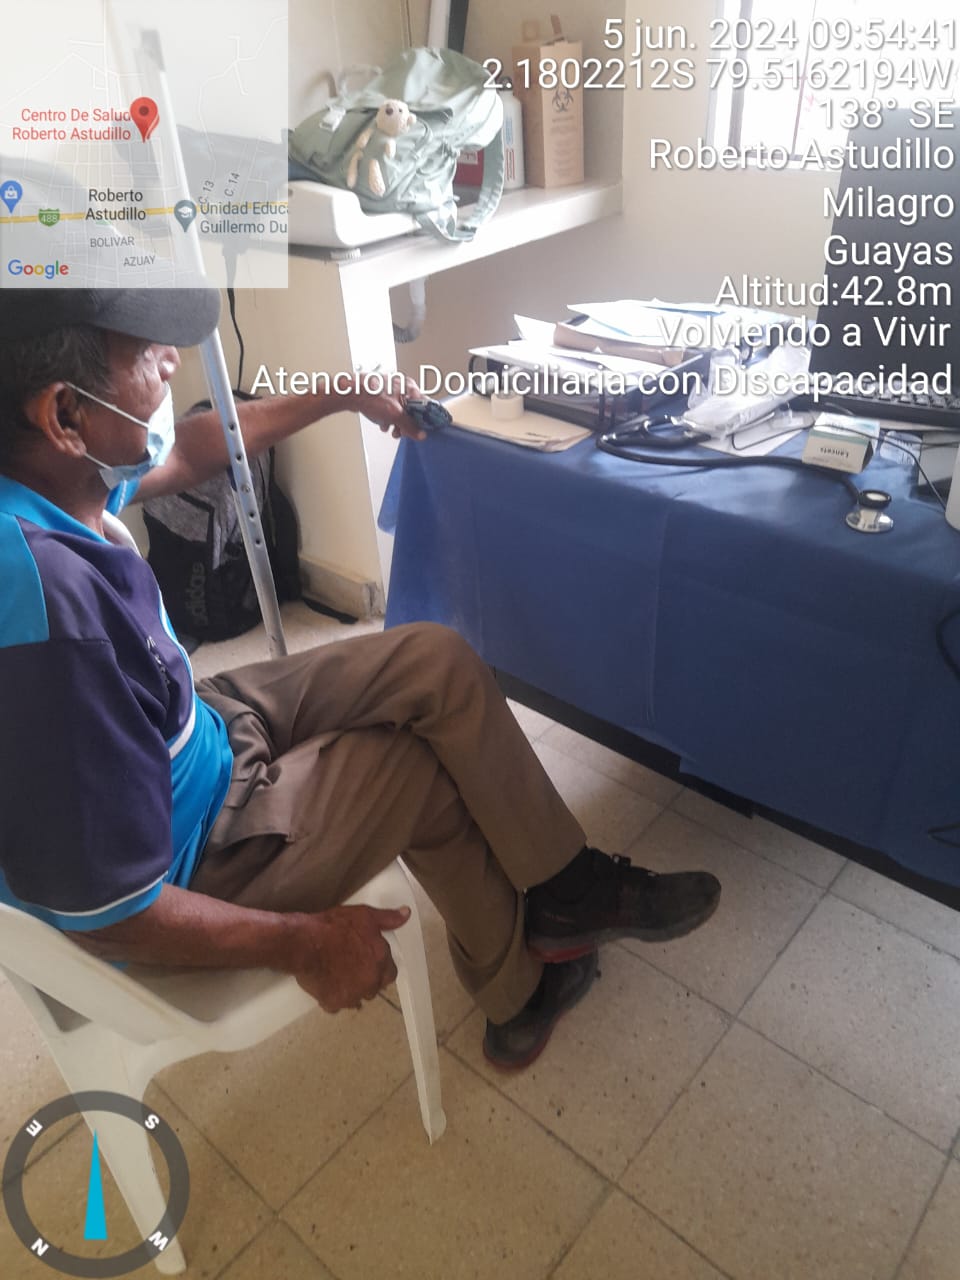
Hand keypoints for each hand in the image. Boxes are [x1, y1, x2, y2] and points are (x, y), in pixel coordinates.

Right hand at [289, 903, 410, 1013]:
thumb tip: (406, 914)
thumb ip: (387, 918)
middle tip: (351, 965)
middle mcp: (369, 982)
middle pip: (374, 987)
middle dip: (366, 979)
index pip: (390, 973)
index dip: (380, 967)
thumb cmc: (333, 927)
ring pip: (356, 997)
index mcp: (380, 961)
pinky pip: (336, 1005)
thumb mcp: (364, 915)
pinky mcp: (333, 1003)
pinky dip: (332, 997)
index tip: (369, 961)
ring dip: (351, 990)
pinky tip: (325, 984)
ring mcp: (351, 995)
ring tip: (337, 974)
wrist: (304, 944)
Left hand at [351, 373, 426, 440]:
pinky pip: (390, 409)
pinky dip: (388, 418)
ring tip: (392, 430)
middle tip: (403, 432)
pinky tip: (383, 424)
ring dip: (397, 423)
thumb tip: (420, 434)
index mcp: (409, 386)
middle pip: (412, 409)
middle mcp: (402, 386)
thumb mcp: (394, 415)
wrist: (349, 394)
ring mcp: (391, 390)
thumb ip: (409, 426)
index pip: (425, 404)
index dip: (424, 419)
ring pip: (400, 410)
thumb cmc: (369, 396)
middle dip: (407, 423)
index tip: (422, 429)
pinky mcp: (382, 395)